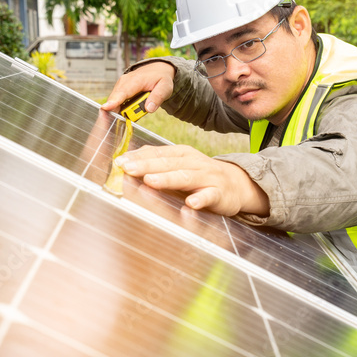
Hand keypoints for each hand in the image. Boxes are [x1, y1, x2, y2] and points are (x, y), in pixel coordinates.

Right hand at [100, 61, 175, 114]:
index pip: (123, 92)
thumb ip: (158, 97)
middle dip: (112, 110)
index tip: (106, 108)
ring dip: (114, 111)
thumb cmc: (161, 78)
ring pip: (114, 100)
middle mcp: (125, 82)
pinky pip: (116, 101)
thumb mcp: (165, 87)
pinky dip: (116, 108)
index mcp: (136, 80)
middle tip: (110, 124)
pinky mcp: (120, 90)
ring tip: (116, 121)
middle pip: (115, 98)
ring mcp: (121, 85)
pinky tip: (119, 116)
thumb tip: (149, 109)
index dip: (114, 101)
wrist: (157, 70)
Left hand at [116, 144, 269, 217]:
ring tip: (151, 181)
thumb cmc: (201, 176)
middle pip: (168, 163)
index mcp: (181, 154)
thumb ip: (156, 163)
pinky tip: (191, 203)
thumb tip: (127, 161)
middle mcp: (193, 162)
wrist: (236, 184)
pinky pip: (209, 196)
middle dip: (147, 165)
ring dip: (167, 179)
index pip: (157, 153)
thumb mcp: (179, 165)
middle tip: (128, 169)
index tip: (120, 162)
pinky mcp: (219, 193)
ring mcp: (207, 177)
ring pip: (185, 177)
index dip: (139, 157)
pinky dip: (200, 199)